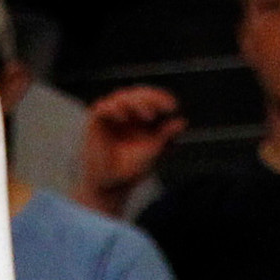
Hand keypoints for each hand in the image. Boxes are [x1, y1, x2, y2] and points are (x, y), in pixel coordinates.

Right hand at [80, 85, 185, 210]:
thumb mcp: (153, 151)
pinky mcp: (96, 120)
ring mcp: (111, 114)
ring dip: (135, 102)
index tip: (173, 105)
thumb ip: (165, 136)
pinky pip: (103, 107)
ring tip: (148, 115)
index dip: (161, 98)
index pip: (150, 98)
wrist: (111, 184)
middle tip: (160, 109)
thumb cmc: (132, 169)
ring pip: (122, 97)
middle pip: (137, 94)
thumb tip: (183, 122)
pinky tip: (123, 116)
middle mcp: (126, 112)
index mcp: (140, 116)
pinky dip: (113, 109)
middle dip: (149, 98)